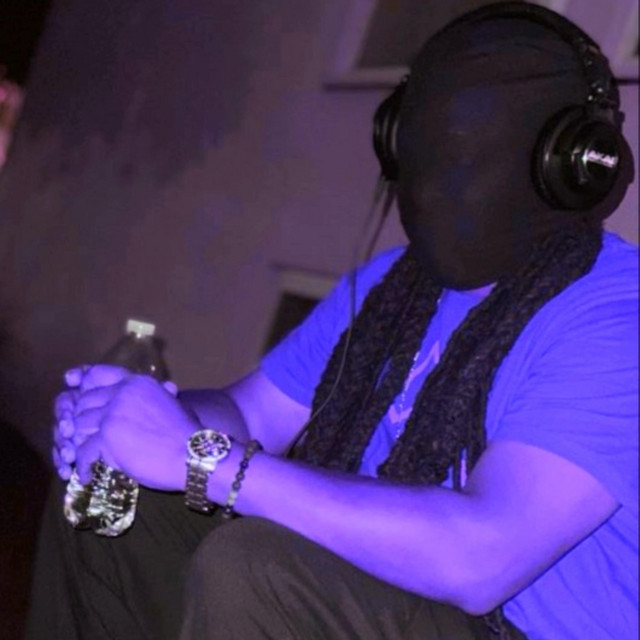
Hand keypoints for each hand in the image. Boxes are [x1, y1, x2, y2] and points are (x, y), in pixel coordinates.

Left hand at [74, 372, 197, 490]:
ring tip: (84, 456)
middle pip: (85, 402)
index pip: (98, 376)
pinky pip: (83, 450)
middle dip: (81, 421)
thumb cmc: (187, 432)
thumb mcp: (173, 403)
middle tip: (84, 438)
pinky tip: (88, 475)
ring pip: (79, 425)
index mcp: (137, 382)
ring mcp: (113, 413)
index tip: (81, 403)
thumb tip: (168, 387)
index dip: (85, 389)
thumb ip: (159, 396)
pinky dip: (83, 465)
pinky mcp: (107, 437)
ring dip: (80, 443)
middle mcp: (122, 392)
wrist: (192, 454)